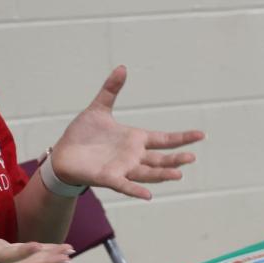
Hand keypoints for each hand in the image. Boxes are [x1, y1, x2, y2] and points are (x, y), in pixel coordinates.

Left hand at [49, 66, 204, 199]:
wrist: (63, 154)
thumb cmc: (82, 134)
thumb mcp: (99, 109)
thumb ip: (111, 89)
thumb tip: (122, 67)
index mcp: (135, 139)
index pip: (164, 139)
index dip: (182, 138)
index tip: (201, 134)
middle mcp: (133, 156)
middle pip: (160, 159)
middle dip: (176, 158)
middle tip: (192, 157)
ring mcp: (122, 168)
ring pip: (147, 173)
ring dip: (162, 174)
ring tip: (178, 174)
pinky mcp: (108, 178)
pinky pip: (125, 185)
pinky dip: (135, 190)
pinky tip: (148, 195)